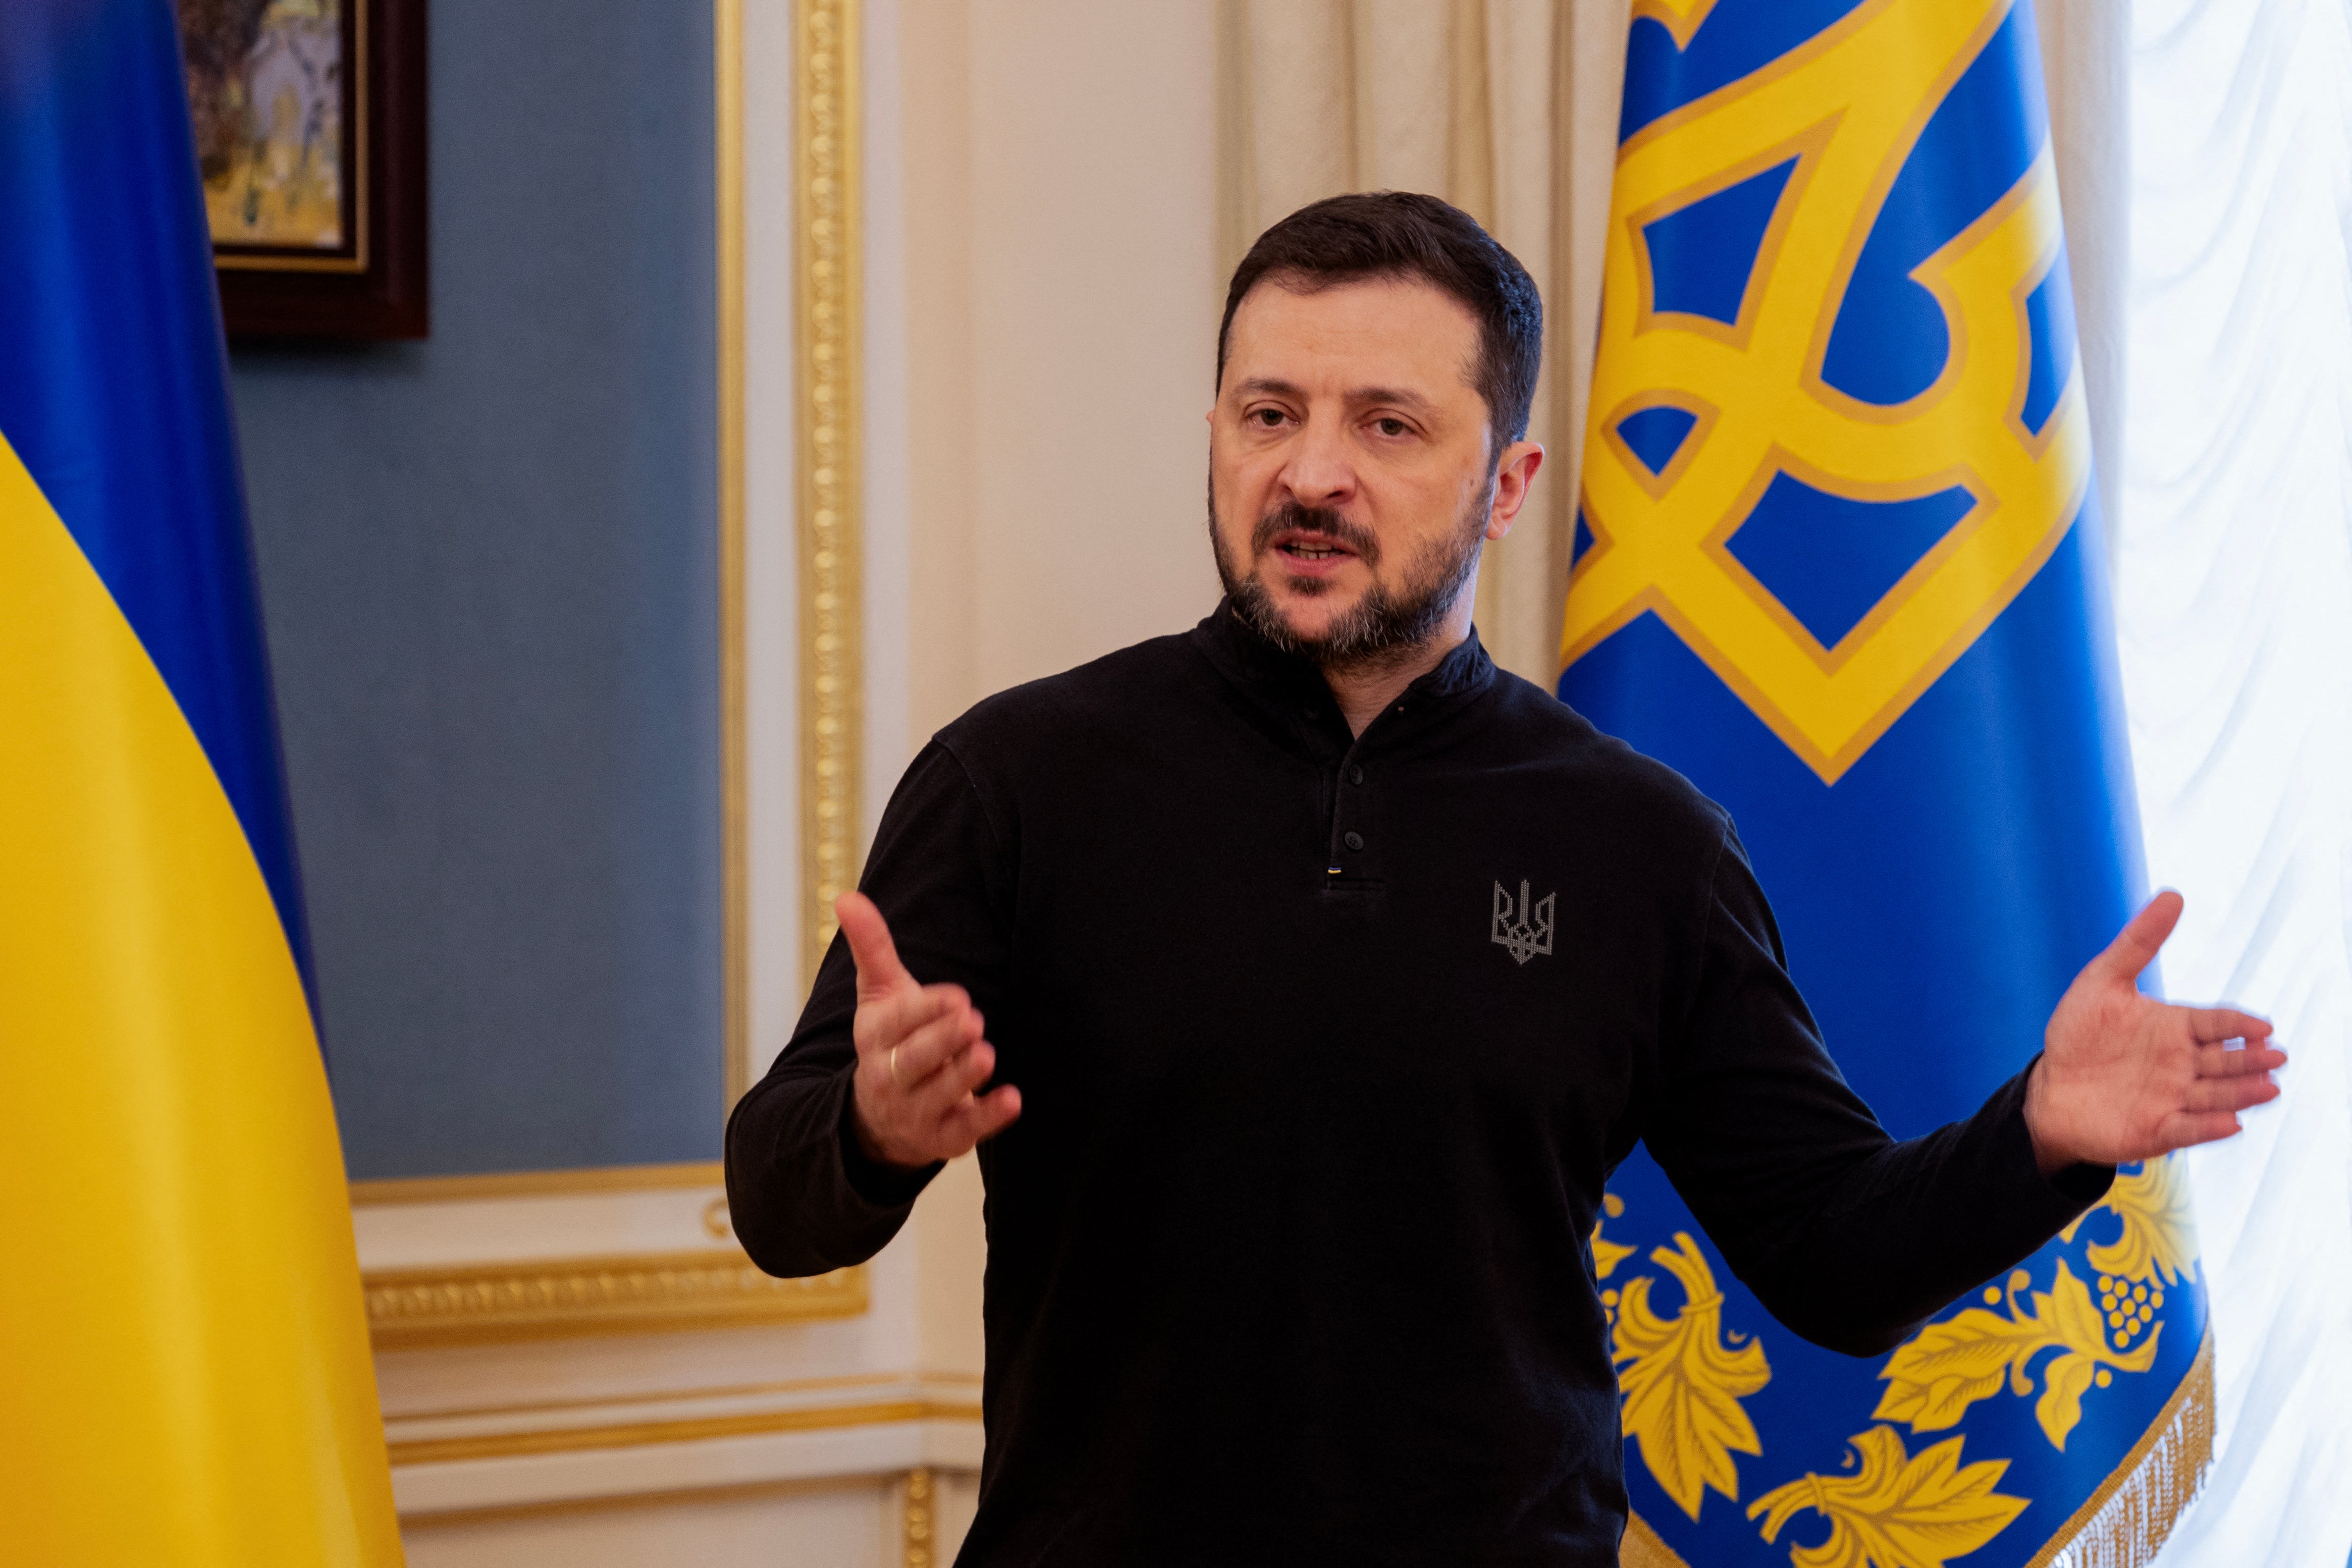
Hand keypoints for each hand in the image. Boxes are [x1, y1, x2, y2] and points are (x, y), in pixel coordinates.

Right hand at [839, 891, 1021, 1169]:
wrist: (879, 1115)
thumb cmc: (890, 1040)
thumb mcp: (879, 994)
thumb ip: (871, 946)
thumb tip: (846, 896)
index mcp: (874, 1038)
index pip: (898, 1023)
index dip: (926, 1010)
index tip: (957, 997)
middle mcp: (889, 1077)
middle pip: (916, 1060)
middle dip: (942, 1042)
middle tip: (972, 1021)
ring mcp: (914, 1111)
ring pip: (939, 1095)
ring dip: (963, 1077)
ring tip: (984, 1054)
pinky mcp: (941, 1138)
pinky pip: (965, 1131)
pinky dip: (988, 1117)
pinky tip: (1012, 1099)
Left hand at [2026, 890, 2284, 1174]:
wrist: (2049, 1087)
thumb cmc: (2078, 1033)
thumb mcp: (2103, 980)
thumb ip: (2139, 941)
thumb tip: (2174, 894)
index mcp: (2175, 1028)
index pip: (2216, 1024)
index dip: (2238, 1026)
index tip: (2262, 1026)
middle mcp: (2182, 1063)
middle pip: (2225, 1061)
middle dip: (2251, 1060)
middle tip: (2276, 1056)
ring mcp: (2173, 1098)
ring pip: (2216, 1096)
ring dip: (2242, 1094)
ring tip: (2268, 1088)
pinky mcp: (2158, 1130)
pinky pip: (2189, 1129)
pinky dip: (2209, 1127)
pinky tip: (2232, 1123)